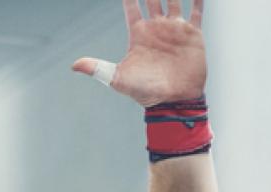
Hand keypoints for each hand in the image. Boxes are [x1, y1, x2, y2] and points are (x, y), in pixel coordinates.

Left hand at [73, 0, 205, 106]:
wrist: (174, 102)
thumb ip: (98, 68)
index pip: (131, 5)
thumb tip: (74, 65)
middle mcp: (156, 27)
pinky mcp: (192, 34)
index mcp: (139, 33)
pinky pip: (196, 11)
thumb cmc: (145, 93)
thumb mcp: (118, 79)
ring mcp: (174, 29)